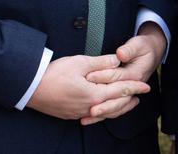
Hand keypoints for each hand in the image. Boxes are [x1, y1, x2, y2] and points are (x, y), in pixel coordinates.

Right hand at [27, 54, 150, 120]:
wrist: (31, 88)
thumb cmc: (54, 73)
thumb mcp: (79, 63)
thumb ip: (101, 62)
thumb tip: (118, 61)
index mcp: (94, 94)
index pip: (120, 91)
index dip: (134, 87)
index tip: (146, 85)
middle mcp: (89, 107)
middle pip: (115, 106)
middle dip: (129, 100)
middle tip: (140, 95)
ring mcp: (79, 113)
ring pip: (104, 113)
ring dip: (118, 108)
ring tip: (126, 103)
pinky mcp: (70, 114)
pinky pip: (92, 116)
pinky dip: (103, 112)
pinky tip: (102, 109)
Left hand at [80, 22, 166, 124]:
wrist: (151, 54)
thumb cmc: (143, 47)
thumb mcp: (138, 44)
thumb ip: (129, 50)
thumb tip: (120, 54)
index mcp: (136, 74)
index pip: (117, 77)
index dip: (103, 76)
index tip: (89, 76)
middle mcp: (133, 86)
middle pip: (117, 97)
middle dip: (102, 103)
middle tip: (89, 107)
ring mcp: (129, 93)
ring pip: (116, 107)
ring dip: (102, 112)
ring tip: (88, 116)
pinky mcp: (123, 96)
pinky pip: (113, 108)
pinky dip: (102, 114)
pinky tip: (89, 118)